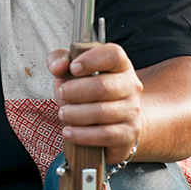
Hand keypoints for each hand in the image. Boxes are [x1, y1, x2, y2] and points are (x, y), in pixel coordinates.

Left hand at [48, 43, 141, 163]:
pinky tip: (68, 131)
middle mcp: (131, 85)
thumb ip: (59, 60)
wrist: (112, 121)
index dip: (91, 59)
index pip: (113, 54)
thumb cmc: (87, 91)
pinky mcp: (129, 133)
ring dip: (75, 114)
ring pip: (102, 112)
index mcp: (120, 64)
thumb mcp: (71, 71)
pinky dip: (82, 134)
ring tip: (63, 113)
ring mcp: (132, 110)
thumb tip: (58, 66)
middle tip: (62, 94)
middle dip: (74, 92)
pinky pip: (105, 135)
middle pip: (103, 87)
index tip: (73, 68)